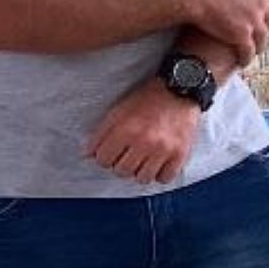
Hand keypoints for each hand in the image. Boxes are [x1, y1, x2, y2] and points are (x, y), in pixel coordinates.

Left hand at [84, 78, 200, 183]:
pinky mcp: (180, 154)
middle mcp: (145, 142)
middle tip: (128, 153)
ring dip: (140, 171)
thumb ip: (101, 133)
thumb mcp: (120, 110)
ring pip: (142, 178)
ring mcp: (163, 150)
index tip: (111, 152)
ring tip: (143, 158)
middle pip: (121, 171)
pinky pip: (165, 178)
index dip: (104, 156)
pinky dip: (160, 174)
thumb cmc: (150, 98)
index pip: (103, 159)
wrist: (180, 89)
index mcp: (126, 129)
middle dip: (121, 163)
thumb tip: (87, 155)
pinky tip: (158, 163)